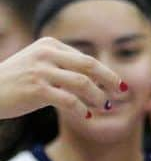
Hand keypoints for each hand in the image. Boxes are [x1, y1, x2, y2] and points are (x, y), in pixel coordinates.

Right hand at [0, 38, 123, 121]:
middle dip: (110, 79)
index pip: (86, 58)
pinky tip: (87, 115)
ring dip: (98, 97)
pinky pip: (69, 100)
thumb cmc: (17, 81)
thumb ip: (63, 67)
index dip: (106, 73)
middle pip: (89, 65)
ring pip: (82, 83)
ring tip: (105, 106)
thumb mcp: (40, 65)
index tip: (118, 86)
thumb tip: (96, 80)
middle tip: (123, 92)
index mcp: (50, 44)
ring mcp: (41, 70)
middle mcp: (46, 53)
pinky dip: (82, 109)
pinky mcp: (37, 88)